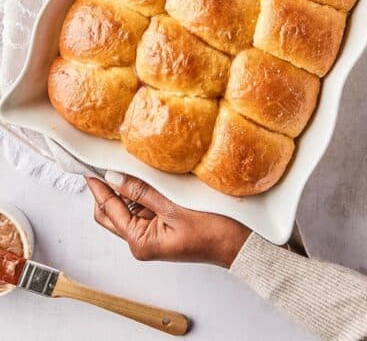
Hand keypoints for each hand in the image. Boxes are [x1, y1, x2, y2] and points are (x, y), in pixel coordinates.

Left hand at [86, 172, 250, 267]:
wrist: (242, 243)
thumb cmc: (215, 231)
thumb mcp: (175, 206)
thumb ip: (143, 191)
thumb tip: (115, 177)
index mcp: (140, 241)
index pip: (107, 209)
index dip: (97, 186)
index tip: (87, 166)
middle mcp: (142, 240)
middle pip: (112, 211)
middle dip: (107, 188)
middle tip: (104, 160)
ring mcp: (153, 232)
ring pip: (128, 205)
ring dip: (127, 186)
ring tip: (128, 161)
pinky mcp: (165, 224)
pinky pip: (146, 204)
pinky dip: (143, 190)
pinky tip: (147, 172)